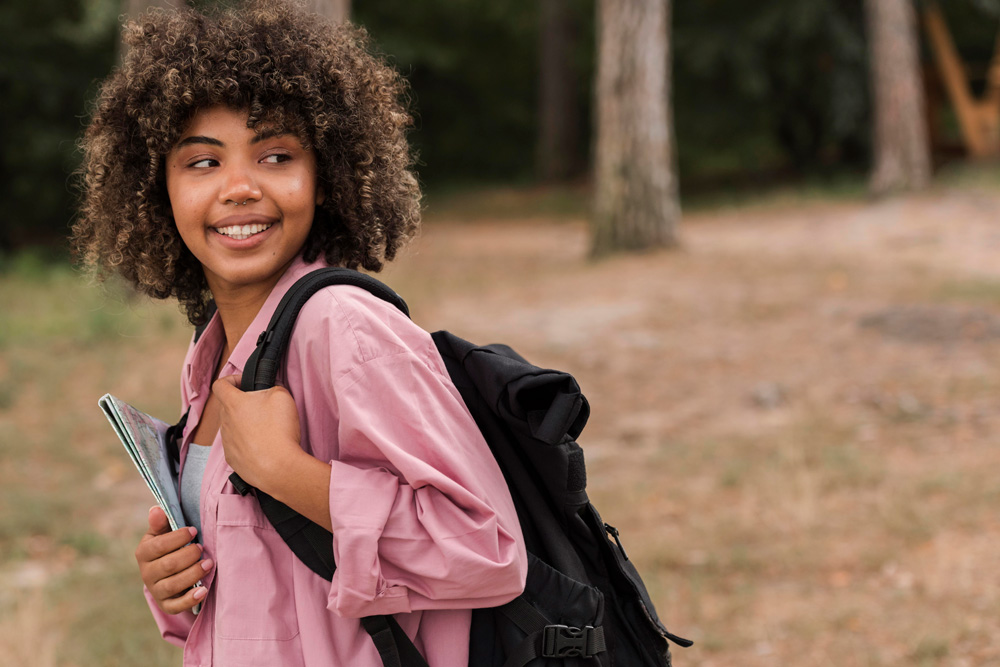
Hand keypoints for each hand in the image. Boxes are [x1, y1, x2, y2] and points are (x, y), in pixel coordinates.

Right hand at [135, 506, 212, 614]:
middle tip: (202, 548)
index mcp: (144, 553)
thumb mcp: (163, 533)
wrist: (169, 573)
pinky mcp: (167, 605)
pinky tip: (203, 591)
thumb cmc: (169, 547)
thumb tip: (156, 509)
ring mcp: (156, 590)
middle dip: (188, 555)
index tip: (193, 531)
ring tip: (209, 564)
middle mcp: (147, 573)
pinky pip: (176, 606)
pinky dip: (190, 599)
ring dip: (193, 574)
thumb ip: (161, 522)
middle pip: (168, 566)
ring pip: (173, 585)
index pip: (158, 546)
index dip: (177, 538)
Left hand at [212, 374, 302, 491]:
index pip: (220, 385)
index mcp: (233, 404)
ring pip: (232, 426)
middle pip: (228, 407)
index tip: (245, 384)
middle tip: (263, 407)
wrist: (278, 467)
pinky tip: (263, 446)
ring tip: (266, 430)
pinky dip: (247, 443)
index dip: (232, 380)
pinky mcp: (232, 459)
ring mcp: (227, 442)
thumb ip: (273, 387)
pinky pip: (237, 445)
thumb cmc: (278, 431)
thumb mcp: (282, 396)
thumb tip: (270, 390)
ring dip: (245, 424)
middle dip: (243, 404)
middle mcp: (225, 422)